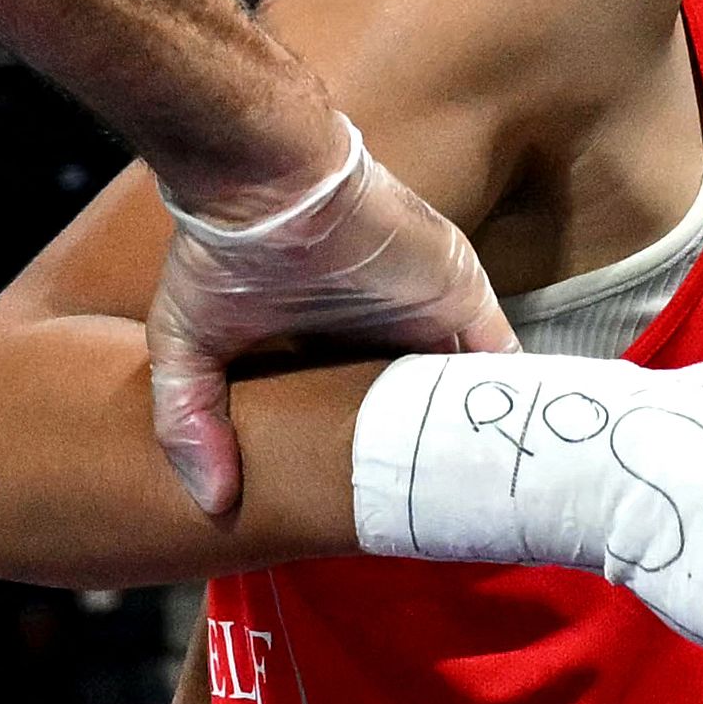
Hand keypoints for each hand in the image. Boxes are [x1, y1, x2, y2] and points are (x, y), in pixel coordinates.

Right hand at [147, 115, 519, 514]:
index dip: (375, 456)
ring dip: (475, 429)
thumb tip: (211, 502)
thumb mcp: (188, 347)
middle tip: (439, 515)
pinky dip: (510, 396)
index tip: (378, 509)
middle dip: (433, 452)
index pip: (365, 410)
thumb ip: (191, 422)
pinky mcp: (463, 298)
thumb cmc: (224, 256)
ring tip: (484, 494)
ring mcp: (429, 312)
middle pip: (422, 402)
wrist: (272, 188)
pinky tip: (514, 447)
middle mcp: (385, 329)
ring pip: (466, 384)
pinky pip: (501, 355)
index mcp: (329, 343)